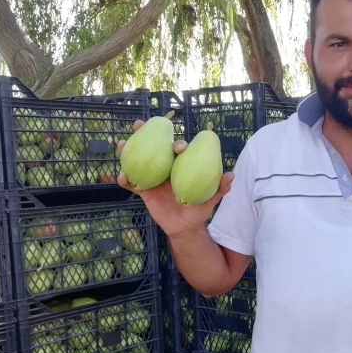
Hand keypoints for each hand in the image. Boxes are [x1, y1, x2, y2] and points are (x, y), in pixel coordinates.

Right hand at [116, 120, 234, 236]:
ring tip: (121, 144)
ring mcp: (153, 177)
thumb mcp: (210, 201)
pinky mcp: (144, 190)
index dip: (178, 144)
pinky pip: (132, 183)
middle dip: (146, 134)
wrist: (183, 227)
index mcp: (181, 167)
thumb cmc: (198, 211)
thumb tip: (231, 175)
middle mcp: (166, 168)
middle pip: (154, 147)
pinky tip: (120, 177)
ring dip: (128, 151)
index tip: (178, 146)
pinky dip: (125, 179)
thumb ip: (219, 189)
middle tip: (138, 124)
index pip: (178, 151)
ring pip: (139, 161)